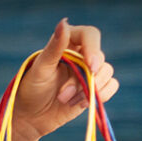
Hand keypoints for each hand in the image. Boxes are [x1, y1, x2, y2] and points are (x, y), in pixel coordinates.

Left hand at [12, 18, 118, 140]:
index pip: (90, 35)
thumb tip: (63, 23)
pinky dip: (100, 96)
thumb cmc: (30, 90)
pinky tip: (81, 104)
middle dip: (83, 79)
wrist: (29, 117)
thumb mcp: (40, 69)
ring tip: (64, 100)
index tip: (90, 65)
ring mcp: (89, 72)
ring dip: (88, 90)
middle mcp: (82, 55)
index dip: (93, 48)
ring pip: (106, 72)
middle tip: (62, 95)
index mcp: (68, 43)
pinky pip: (111, 86)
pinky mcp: (94, 88)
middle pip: (99, 58)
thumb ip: (54, 48)